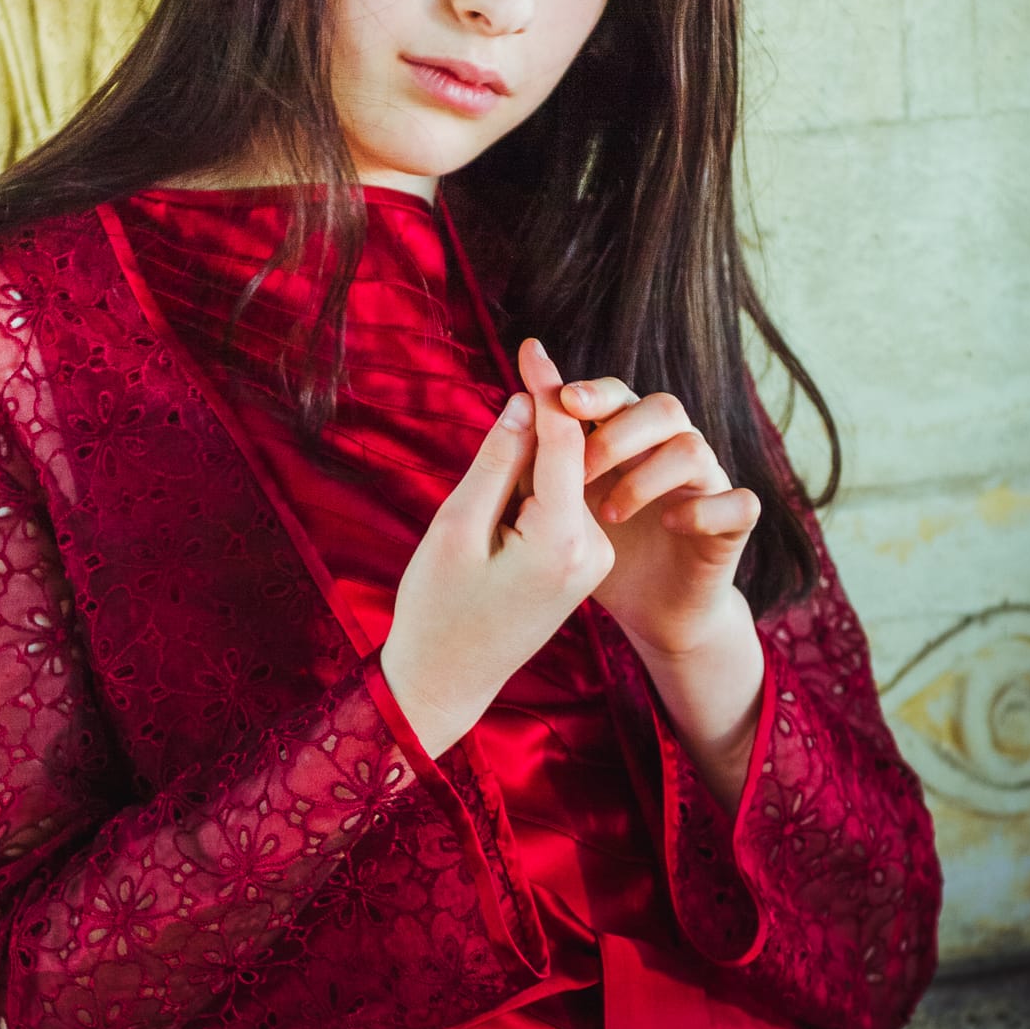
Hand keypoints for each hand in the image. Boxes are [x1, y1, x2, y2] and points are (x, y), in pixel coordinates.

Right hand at [379, 339, 614, 757]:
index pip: (567, 440)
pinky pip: (560, 507)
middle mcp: (592, 549)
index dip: (548, 388)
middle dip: (525, 444)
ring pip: (562, 481)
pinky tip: (492, 531)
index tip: (530, 344)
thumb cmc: (437, 610)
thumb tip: (526, 404)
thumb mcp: (456, 528)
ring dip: (522, 475)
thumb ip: (498, 461)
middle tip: (474, 493)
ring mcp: (592, 560)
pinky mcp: (583, 566)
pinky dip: (528, 498)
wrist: (446, 683)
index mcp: (562, 540)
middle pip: (568, 458)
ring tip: (476, 528)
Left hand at [549, 359, 761, 659]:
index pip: (613, 396)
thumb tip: (514, 410)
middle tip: (577, 469)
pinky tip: (669, 526)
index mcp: (627, 441)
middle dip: (616, 431)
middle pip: (663, 407)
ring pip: (695, 448)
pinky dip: (704, 510)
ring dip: (647, 476)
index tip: (553, 390)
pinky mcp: (730, 527)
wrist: (648, 612)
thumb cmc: (595, 554)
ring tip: (608, 515)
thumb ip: (537, 466)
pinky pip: (739, 502)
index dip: (586, 390)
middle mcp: (669, 453)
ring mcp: (704, 486)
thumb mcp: (553, 511)